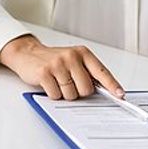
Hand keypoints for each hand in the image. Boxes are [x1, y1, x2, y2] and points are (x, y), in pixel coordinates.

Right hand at [0, 35, 123, 100]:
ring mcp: (57, 64)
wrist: (28, 53)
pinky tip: (49, 84)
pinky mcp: (44, 72)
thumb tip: (105, 90)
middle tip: (69, 83)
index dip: (112, 85)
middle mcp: (71, 57)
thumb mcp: (74, 60)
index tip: (119, 94)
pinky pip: (56, 95)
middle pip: (86, 89)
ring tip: (57, 82)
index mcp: (82, 53)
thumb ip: (88, 72)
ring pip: (71, 94)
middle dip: (78, 92)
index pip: (101, 72)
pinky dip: (53, 94)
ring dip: (64, 94)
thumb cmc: (54, 60)